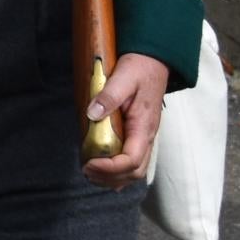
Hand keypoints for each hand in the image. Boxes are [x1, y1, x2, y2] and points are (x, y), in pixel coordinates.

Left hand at [83, 53, 170, 187]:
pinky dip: (118, 172)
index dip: (110, 168)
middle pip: (134, 171)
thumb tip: (92, 114)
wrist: (153, 62)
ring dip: (113, 178)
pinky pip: (133, 161)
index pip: (132, 160)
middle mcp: (147, 137)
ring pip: (134, 170)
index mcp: (144, 126)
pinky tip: (103, 172)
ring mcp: (144, 137)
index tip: (89, 164)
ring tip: (90, 173)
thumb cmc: (139, 70)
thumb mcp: (123, 78)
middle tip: (86, 170)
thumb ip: (108, 96)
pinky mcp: (138, 135)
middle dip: (110, 177)